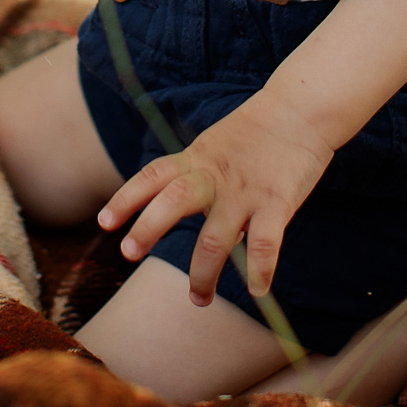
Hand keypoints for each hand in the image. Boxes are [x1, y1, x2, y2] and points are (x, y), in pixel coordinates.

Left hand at [98, 92, 332, 309]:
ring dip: (203, 273)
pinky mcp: (278, 202)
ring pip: (216, 237)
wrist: (301, 108)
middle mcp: (215, 176)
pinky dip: (260, 271)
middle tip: (129, 253)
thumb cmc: (256, 133)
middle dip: (148, 228)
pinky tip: (256, 290)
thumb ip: (195, 177)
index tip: (104, 222)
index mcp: (196, 159)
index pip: (152, 176)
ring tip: (198, 298)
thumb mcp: (214, 147)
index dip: (126, 199)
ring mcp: (246, 191)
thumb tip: (175, 212)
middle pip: (174, 201)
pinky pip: (265, 243)